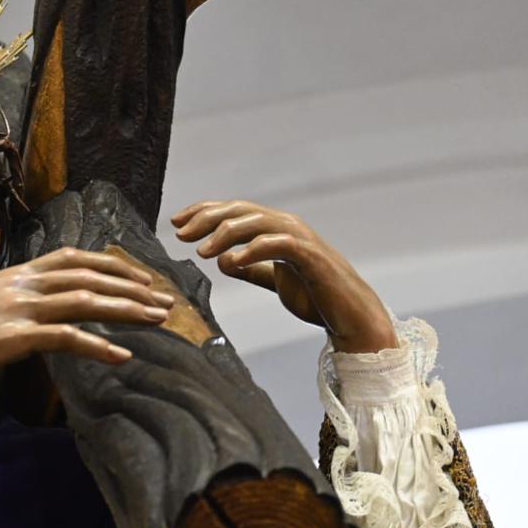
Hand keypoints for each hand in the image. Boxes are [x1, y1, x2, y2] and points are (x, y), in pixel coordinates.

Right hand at [0, 247, 174, 395]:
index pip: (74, 258)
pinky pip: (66, 338)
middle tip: (164, 297)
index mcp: (16, 273)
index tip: (140, 275)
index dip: (112, 264)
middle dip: (132, 284)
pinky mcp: (14, 338)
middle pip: (89, 275)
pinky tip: (123, 355)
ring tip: (157, 319)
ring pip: (85, 301)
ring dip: (126, 309)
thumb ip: (12, 295)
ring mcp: (18, 309)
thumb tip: (36, 301)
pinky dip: (98, 345)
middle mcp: (22, 284)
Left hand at [170, 200, 396, 353]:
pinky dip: (253, 249)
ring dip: (225, 233)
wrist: (350, 317)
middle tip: (180, 233)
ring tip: (202, 251)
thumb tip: (222, 260)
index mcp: (275, 228)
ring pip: (256, 221)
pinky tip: (231, 260)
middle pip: (239, 210)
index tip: (177, 222)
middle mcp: (286, 226)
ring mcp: (300, 238)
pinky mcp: (311, 256)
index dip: (203, 212)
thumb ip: (250, 268)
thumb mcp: (274, 280)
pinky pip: (278, 244)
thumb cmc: (315, 297)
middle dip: (206, 218)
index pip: (233, 210)